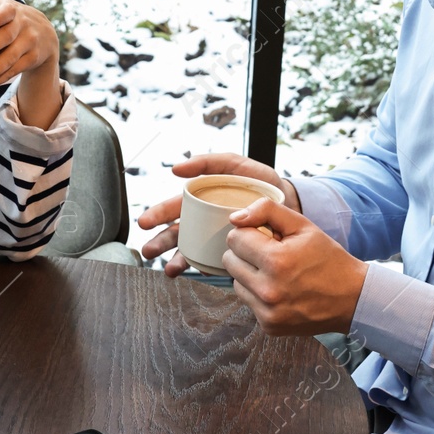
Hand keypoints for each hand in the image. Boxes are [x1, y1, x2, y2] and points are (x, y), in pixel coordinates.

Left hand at [0, 0, 59, 93]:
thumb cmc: (14, 20)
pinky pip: (14, 71)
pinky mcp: (32, 59)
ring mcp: (30, 43)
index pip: (7, 11)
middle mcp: (24, 25)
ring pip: (11, 58)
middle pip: (7, 36)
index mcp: (13, 10)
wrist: (46, 34)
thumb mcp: (5, 8)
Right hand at [137, 153, 299, 276]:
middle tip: (148, 250)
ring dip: (175, 258)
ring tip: (169, 269)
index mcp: (203, 198)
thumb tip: (176, 168)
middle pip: (177, 230)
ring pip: (189, 248)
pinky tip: (191, 272)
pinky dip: (198, 267)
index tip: (145, 223)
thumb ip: (209, 161)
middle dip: (161, 241)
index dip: (159, 214)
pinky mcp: (228, 250)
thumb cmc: (260, 182)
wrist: (289, 204)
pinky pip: (210, 260)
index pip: (176, 206)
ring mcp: (215, 236)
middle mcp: (205, 218)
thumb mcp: (236, 165)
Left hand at [222, 198, 367, 336]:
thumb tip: (234, 218)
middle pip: (230, 261)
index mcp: (276, 261)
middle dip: (247, 253)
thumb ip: (266, 212)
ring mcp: (267, 312)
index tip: (267, 237)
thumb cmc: (327, 258)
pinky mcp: (269, 326)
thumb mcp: (302, 225)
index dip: (250, 233)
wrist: (351, 298)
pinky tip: (281, 291)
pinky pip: (248, 302)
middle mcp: (268, 290)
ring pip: (236, 283)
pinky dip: (259, 294)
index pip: (235, 239)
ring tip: (277, 273)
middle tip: (271, 254)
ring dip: (250, 274)